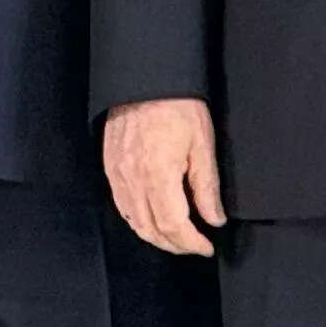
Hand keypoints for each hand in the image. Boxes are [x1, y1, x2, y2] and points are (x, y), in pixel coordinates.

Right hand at [102, 97, 225, 256]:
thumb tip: (215, 218)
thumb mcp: (203, 144)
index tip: (206, 247)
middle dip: (175, 245)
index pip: (174, 225)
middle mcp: (133, 181)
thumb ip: (207, 187)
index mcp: (158, 176)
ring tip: (177, 239)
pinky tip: (152, 221)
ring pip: (134, 223)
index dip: (191, 243)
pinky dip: (137, 221)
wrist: (146, 79)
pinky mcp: (111, 169)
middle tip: (195, 246)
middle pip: (151, 230)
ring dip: (156, 237)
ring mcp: (118, 177)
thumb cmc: (178, 106)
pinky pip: (122, 207)